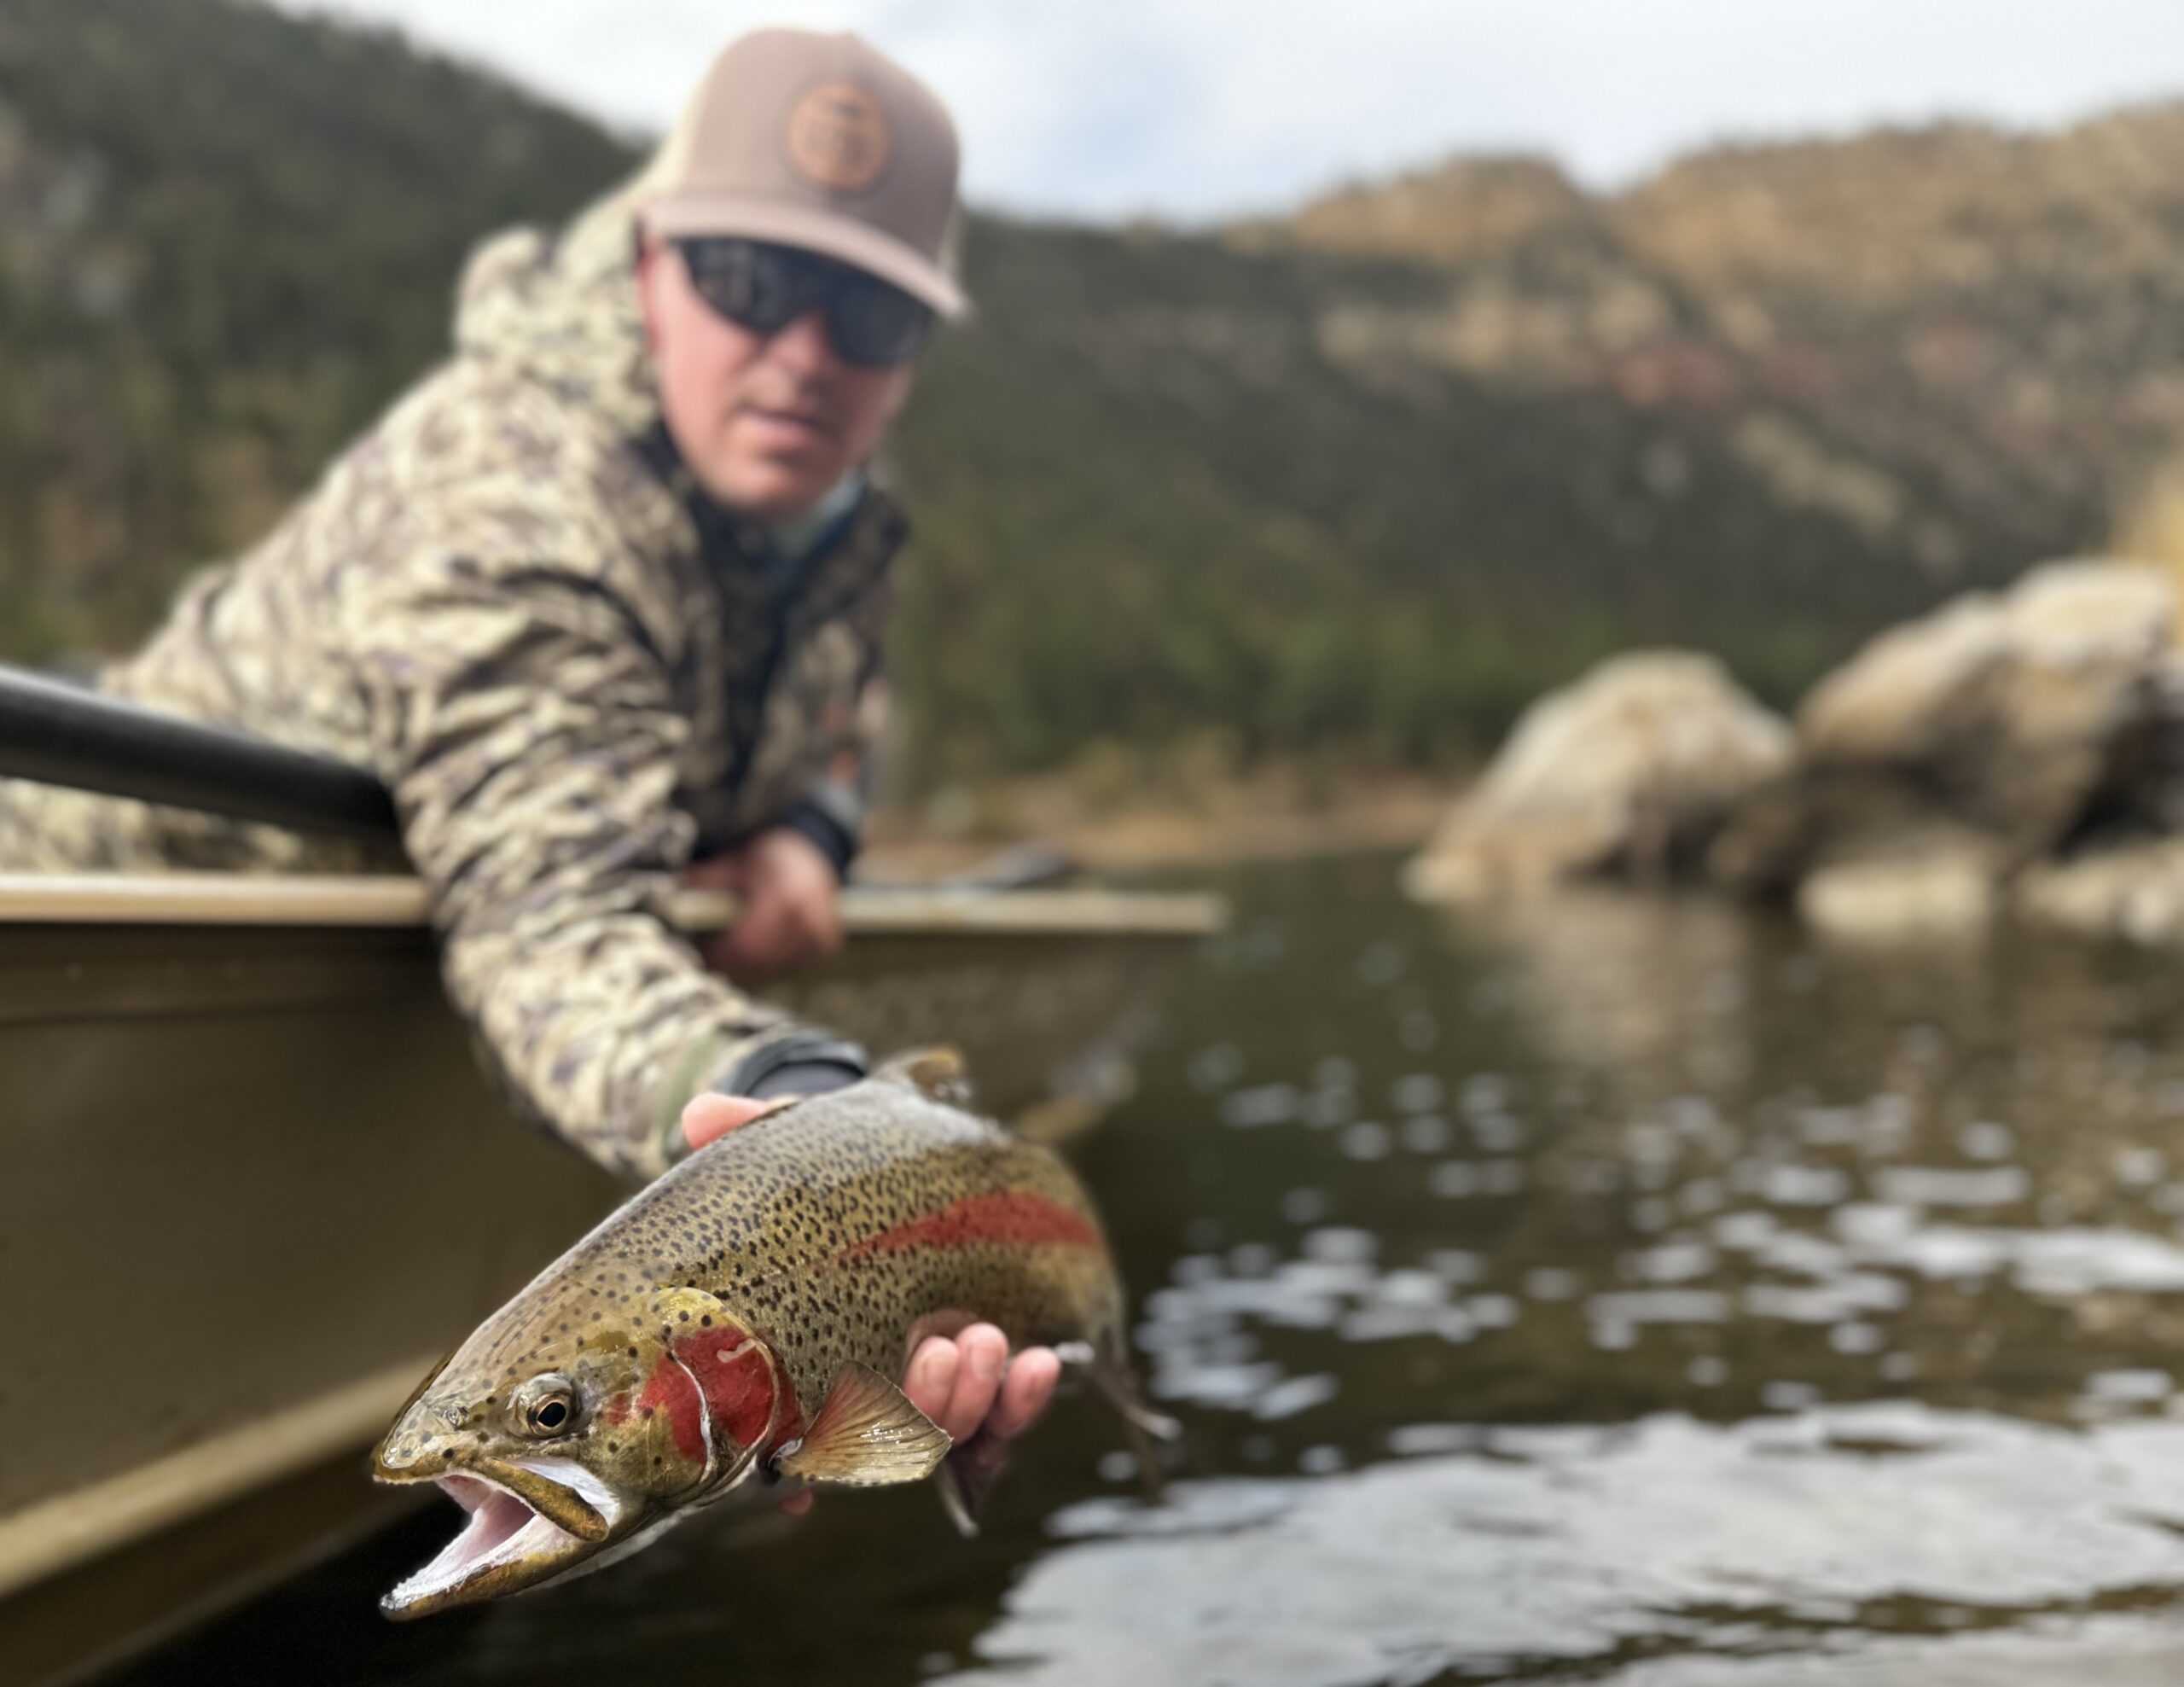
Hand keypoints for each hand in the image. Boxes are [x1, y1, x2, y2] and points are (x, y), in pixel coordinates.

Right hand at [676, 1094, 1061, 1515]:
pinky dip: (1024, 1398)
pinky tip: (1044, 1361)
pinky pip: (1009, 1414)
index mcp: (808, 1365)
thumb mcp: (789, 1156)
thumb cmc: (825, 1180)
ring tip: (985, 1340)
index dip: (818, 1459)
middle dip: (923, 1402)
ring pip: (955, 1429)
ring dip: (974, 1397)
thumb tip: (698, 1117)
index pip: (808, 1441)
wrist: (884, 1177)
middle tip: (938, 1350)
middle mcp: (869, 1391)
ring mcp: (932, 1391)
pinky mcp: (989, 1380)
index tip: (834, 1433)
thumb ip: (748, 1137)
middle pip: (898, 1438)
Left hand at [688, 827, 842, 980]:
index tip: (704, 957)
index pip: (748, 944)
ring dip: (751, 965)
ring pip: (775, 967)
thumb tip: (664, 892)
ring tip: (733, 952)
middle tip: (713, 960)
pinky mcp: (825, 944)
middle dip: (734, 963)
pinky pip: (790, 964)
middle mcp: (807, 919)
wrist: (812, 851)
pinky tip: (760, 948)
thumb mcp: (735, 863)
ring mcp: (819, 934)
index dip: (723, 955)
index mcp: (784, 897)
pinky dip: (772, 961)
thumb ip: (706, 879)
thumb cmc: (768, 857)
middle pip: (760, 961)